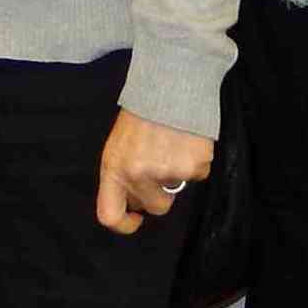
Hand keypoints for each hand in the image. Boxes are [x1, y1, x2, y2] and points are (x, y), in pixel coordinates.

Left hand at [93, 110, 214, 235]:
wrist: (169, 83)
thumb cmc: (142, 112)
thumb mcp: (119, 144)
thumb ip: (123, 174)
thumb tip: (136, 202)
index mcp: (114, 168)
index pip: (110, 215)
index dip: (124, 224)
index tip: (136, 218)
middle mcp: (139, 175)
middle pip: (155, 206)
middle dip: (160, 192)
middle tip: (160, 163)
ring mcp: (167, 172)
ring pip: (178, 189)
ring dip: (178, 173)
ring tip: (172, 143)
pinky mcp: (194, 166)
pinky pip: (198, 175)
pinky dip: (195, 161)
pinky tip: (187, 140)